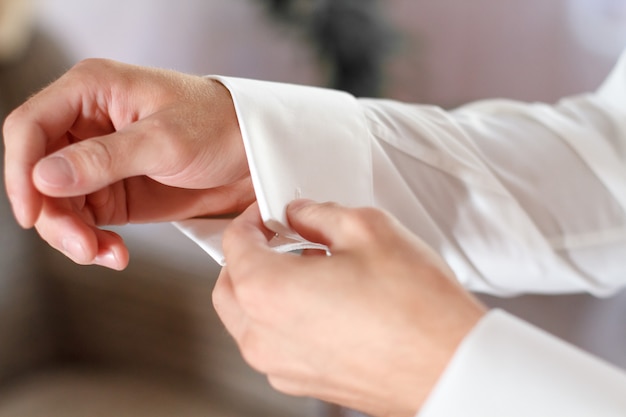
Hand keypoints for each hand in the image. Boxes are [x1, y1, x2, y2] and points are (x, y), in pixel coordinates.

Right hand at [3, 59, 252, 268]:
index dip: (20, 170)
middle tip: (82, 246)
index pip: (29, 126)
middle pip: (38, 172)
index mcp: (91, 90)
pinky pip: (85, 219)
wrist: (254, 153)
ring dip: (73, 234)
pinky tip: (114, 254)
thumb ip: (104, 158)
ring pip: (58, 202)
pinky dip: (93, 241)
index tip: (32, 212)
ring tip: (104, 254)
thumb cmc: (220, 126)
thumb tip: (44, 177)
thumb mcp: (165, 140)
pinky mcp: (114, 190)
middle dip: (53, 215)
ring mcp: (99, 160)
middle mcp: (87, 123)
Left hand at [213, 200, 486, 416]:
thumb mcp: (366, 228)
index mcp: (266, 291)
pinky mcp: (304, 383)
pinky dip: (282, 320)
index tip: (268, 214)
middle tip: (279, 239)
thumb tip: (301, 215)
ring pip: (247, 319)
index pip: (234, 244)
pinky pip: (274, 344)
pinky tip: (321, 304)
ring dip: (263, 290)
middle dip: (247, 256)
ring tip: (306, 270)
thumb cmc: (415, 305)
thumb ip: (318, 214)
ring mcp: (281, 366)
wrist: (450, 363)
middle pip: (229, 285)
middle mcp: (263, 336)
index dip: (250, 220)